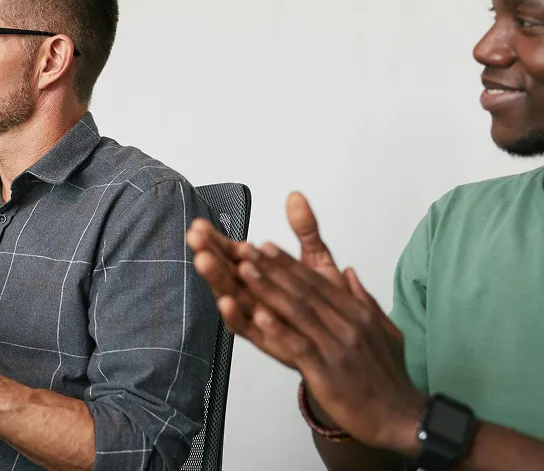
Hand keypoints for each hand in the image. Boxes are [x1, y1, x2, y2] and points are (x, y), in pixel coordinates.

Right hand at [187, 192, 346, 355]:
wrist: (348, 347)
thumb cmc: (328, 307)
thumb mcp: (317, 262)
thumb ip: (305, 230)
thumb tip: (296, 196)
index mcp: (262, 275)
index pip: (234, 253)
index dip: (217, 238)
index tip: (200, 223)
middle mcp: (254, 294)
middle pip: (226, 271)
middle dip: (209, 252)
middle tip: (195, 237)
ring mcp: (258, 316)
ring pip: (230, 295)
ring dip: (216, 278)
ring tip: (204, 260)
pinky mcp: (265, 339)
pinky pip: (245, 328)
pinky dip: (234, 316)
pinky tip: (227, 302)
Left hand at [237, 242, 420, 453]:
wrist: (400, 417)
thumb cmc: (387, 377)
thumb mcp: (385, 331)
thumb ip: (364, 300)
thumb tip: (350, 272)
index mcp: (357, 313)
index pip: (317, 282)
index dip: (288, 262)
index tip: (265, 246)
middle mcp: (348, 325)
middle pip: (304, 290)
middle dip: (271, 268)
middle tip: (246, 251)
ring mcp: (338, 347)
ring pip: (298, 312)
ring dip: (268, 289)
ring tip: (244, 272)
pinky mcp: (328, 372)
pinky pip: (299, 346)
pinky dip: (279, 330)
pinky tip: (259, 317)